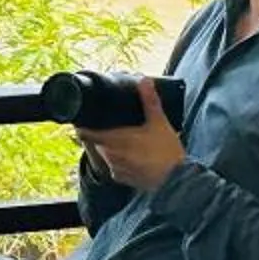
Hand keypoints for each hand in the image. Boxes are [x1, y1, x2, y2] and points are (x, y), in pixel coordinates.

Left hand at [77, 78, 186, 193]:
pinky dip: (118, 161)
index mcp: (117, 140)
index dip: (84, 128)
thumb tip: (144, 80)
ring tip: (123, 141)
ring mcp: (116, 169)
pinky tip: (131, 156)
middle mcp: (112, 156)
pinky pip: (114, 167)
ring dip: (110, 148)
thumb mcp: (159, 122)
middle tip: (111, 128)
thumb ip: (150, 100)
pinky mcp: (123, 179)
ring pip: (105, 155)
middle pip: (97, 143)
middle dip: (101, 136)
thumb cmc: (167, 151)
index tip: (82, 123)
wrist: (176, 179)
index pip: (89, 134)